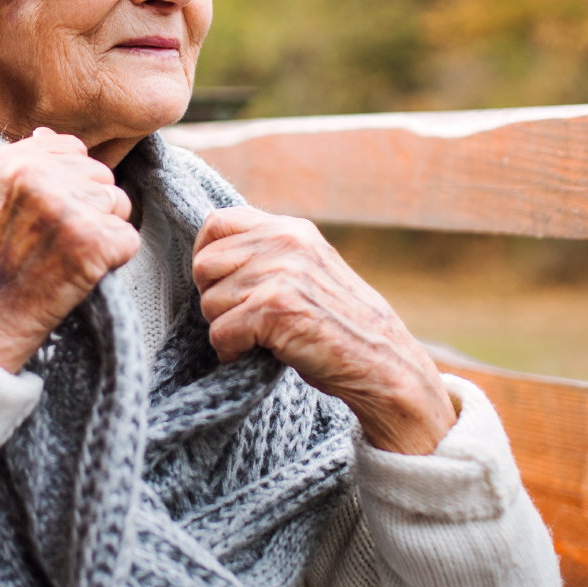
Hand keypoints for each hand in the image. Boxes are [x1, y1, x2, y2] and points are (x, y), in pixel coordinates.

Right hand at [0, 128, 140, 371]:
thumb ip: (23, 165)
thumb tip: (52, 134)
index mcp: (9, 160)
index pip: (74, 150)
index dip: (69, 187)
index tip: (42, 220)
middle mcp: (35, 176)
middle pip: (102, 177)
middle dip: (89, 210)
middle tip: (51, 245)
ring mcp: (63, 208)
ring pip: (120, 204)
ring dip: (101, 235)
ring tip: (60, 259)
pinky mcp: (89, 242)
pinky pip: (128, 239)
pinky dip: (111, 262)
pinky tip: (75, 275)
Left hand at [192, 207, 455, 453]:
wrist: (382, 363)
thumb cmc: (338, 325)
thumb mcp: (306, 272)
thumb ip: (267, 256)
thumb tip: (205, 258)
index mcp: (291, 229)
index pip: (218, 223)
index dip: (206, 256)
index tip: (220, 286)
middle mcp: (285, 242)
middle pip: (204, 264)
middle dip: (213, 299)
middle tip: (241, 321)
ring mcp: (281, 273)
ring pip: (210, 302)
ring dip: (225, 329)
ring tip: (258, 340)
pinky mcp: (275, 308)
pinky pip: (221, 332)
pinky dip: (231, 352)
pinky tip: (256, 355)